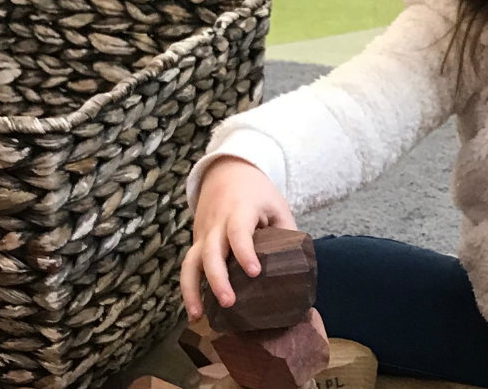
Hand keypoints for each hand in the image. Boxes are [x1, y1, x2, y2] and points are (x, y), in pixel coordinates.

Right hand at [180, 156, 296, 320]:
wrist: (227, 171)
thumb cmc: (258, 192)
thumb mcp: (278, 205)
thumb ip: (287, 233)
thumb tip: (299, 268)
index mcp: (241, 208)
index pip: (239, 230)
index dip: (245, 251)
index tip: (255, 272)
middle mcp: (217, 222)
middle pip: (212, 251)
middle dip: (218, 278)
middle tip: (229, 302)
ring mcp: (204, 232)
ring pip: (191, 261)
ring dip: (192, 289)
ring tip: (198, 315)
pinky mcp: (197, 241)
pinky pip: (189, 266)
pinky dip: (188, 288)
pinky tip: (195, 311)